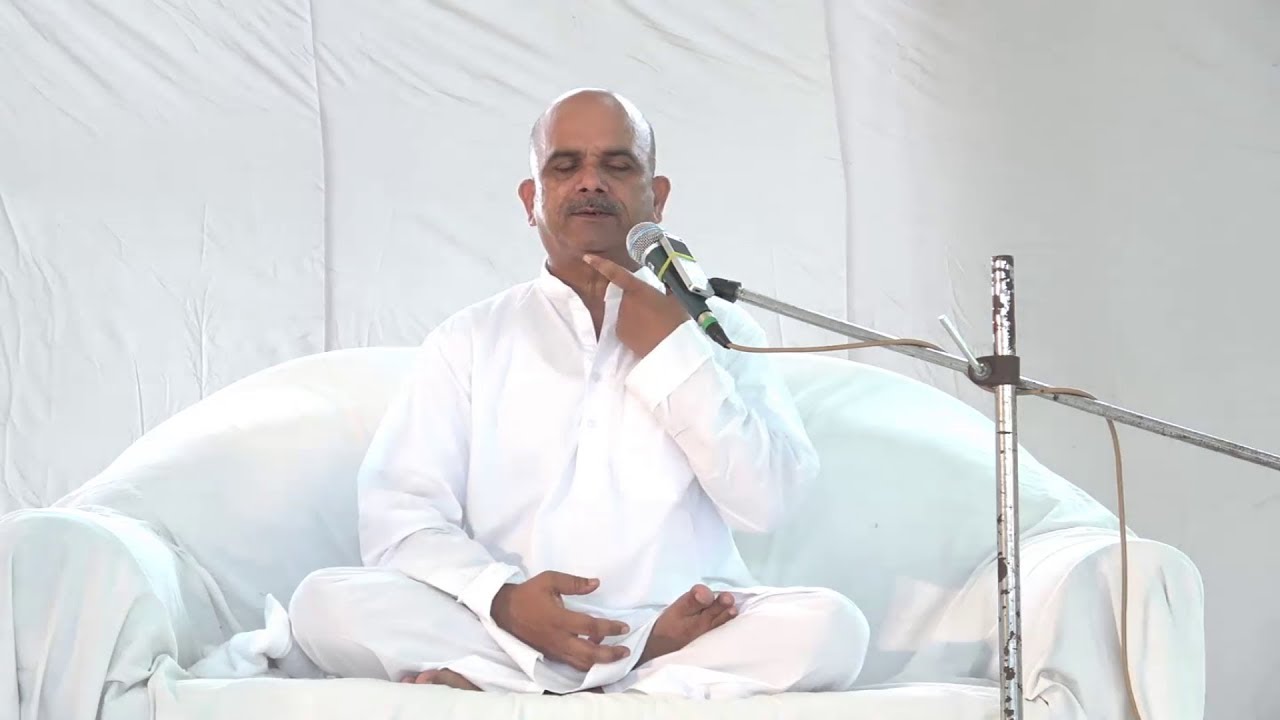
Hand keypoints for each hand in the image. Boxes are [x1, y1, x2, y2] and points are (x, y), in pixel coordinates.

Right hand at [489, 571, 631, 670]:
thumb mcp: (549, 580)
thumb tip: (596, 583)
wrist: (504, 611)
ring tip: (615, 656)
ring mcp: (554, 650)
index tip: (625, 627)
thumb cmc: (529, 594)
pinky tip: (596, 656)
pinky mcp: (550, 655)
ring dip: (600, 662)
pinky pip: (571, 664)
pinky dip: (586, 663)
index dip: (610, 628)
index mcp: (559, 620)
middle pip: (589, 654)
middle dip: (610, 655)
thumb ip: (573, 582)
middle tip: (626, 651)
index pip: (591, 628)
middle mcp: (558, 639)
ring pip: (581, 664)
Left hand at [583, 254, 688, 356]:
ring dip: (635, 317)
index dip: (600, 264)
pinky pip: (624, 328)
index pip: (616, 273)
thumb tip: (664, 290)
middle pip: (626, 298)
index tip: (586, 258)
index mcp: (638, 289)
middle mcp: (625, 302)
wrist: (672, 346)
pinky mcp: (620, 334)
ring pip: (625, 314)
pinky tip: (647, 336)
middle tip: (654, 313)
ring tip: (653, 327)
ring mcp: (620, 319)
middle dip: (636, 303)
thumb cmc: (676, 320)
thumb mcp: (675, 300)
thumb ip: (665, 291)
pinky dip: (633, 330)